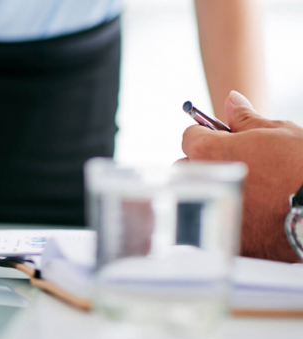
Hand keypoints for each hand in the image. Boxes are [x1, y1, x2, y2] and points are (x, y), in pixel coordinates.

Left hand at [182, 90, 302, 261]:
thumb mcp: (280, 132)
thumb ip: (246, 119)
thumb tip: (231, 100)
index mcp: (209, 151)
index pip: (190, 136)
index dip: (208, 135)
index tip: (224, 138)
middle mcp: (204, 184)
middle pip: (188, 168)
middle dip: (206, 163)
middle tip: (239, 163)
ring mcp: (212, 213)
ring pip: (200, 198)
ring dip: (215, 191)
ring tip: (250, 190)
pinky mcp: (227, 240)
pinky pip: (217, 225)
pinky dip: (230, 219)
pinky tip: (255, 215)